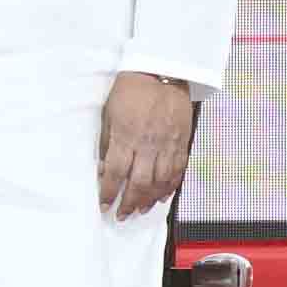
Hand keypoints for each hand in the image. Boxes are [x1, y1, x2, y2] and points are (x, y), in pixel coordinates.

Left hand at [96, 71, 199, 219]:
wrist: (162, 71)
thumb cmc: (130, 91)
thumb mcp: (109, 114)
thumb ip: (107, 143)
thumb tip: (104, 169)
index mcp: (127, 136)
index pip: (116, 172)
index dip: (109, 192)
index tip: (104, 204)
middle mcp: (148, 144)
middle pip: (139, 182)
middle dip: (130, 202)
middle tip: (123, 214)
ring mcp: (168, 144)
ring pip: (160, 180)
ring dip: (150, 198)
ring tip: (142, 209)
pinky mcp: (182, 141)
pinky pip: (178, 169)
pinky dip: (170, 185)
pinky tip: (163, 195)